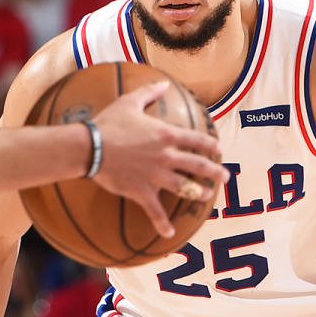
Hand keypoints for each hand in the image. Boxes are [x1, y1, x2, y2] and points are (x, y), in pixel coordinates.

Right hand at [91, 81, 228, 237]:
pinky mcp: (141, 191)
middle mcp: (166, 156)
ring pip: (184, 187)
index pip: (196, 140)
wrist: (90, 147)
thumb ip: (149, 92)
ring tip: (206, 196)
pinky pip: (155, 211)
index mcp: (166, 134)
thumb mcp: (129, 102)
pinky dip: (163, 223)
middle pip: (197, 165)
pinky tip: (170, 233)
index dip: (211, 145)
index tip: (219, 150)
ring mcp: (155, 175)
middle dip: (214, 171)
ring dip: (198, 192)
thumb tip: (163, 83)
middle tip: (225, 177)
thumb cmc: (108, 123)